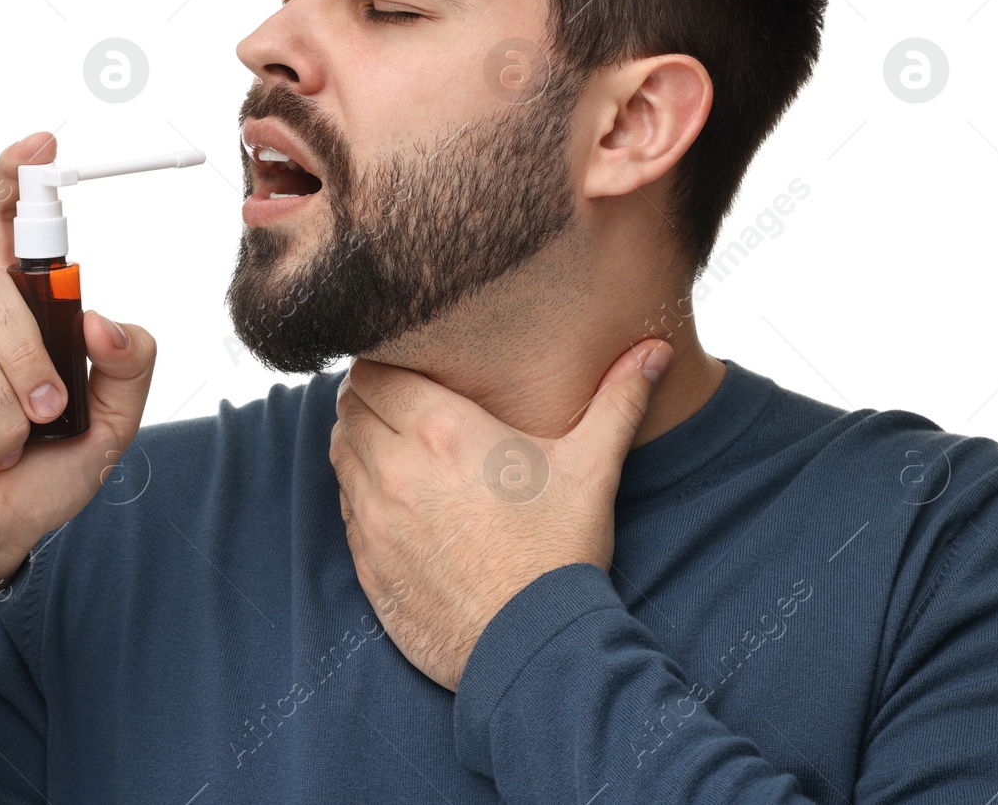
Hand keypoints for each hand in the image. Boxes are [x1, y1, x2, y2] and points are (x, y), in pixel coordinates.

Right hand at [0, 132, 157, 604]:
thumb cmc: (35, 472)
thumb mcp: (109, 424)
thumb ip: (128, 367)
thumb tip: (103, 321)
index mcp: (13, 310)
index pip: (5, 224)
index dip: (17, 178)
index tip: (42, 143)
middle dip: (30, 355)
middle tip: (45, 410)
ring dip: (1, 418)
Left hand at [329, 339, 670, 690]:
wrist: (530, 647)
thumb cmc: (558, 554)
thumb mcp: (591, 469)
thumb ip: (617, 401)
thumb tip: (657, 351)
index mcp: (441, 430)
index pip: (374, 371)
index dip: (385, 366)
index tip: (410, 374)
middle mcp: (395, 466)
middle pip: (349, 406)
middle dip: (370, 400)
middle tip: (402, 407)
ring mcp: (373, 516)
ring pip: (340, 453)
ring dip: (359, 443)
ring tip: (396, 449)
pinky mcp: (365, 560)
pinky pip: (343, 506)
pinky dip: (359, 493)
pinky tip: (396, 501)